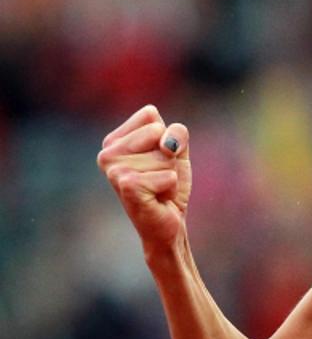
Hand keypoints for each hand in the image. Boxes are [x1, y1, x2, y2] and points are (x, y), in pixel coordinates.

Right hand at [97, 104, 191, 250]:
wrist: (166, 224)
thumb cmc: (168, 186)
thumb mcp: (177, 150)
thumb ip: (177, 132)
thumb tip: (166, 144)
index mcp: (113, 140)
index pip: (150, 114)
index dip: (165, 136)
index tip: (156, 159)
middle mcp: (106, 153)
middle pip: (158, 131)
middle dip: (169, 156)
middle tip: (158, 176)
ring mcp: (114, 170)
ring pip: (165, 155)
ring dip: (169, 174)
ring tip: (157, 188)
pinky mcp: (127, 186)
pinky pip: (168, 175)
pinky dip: (170, 187)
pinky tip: (157, 198)